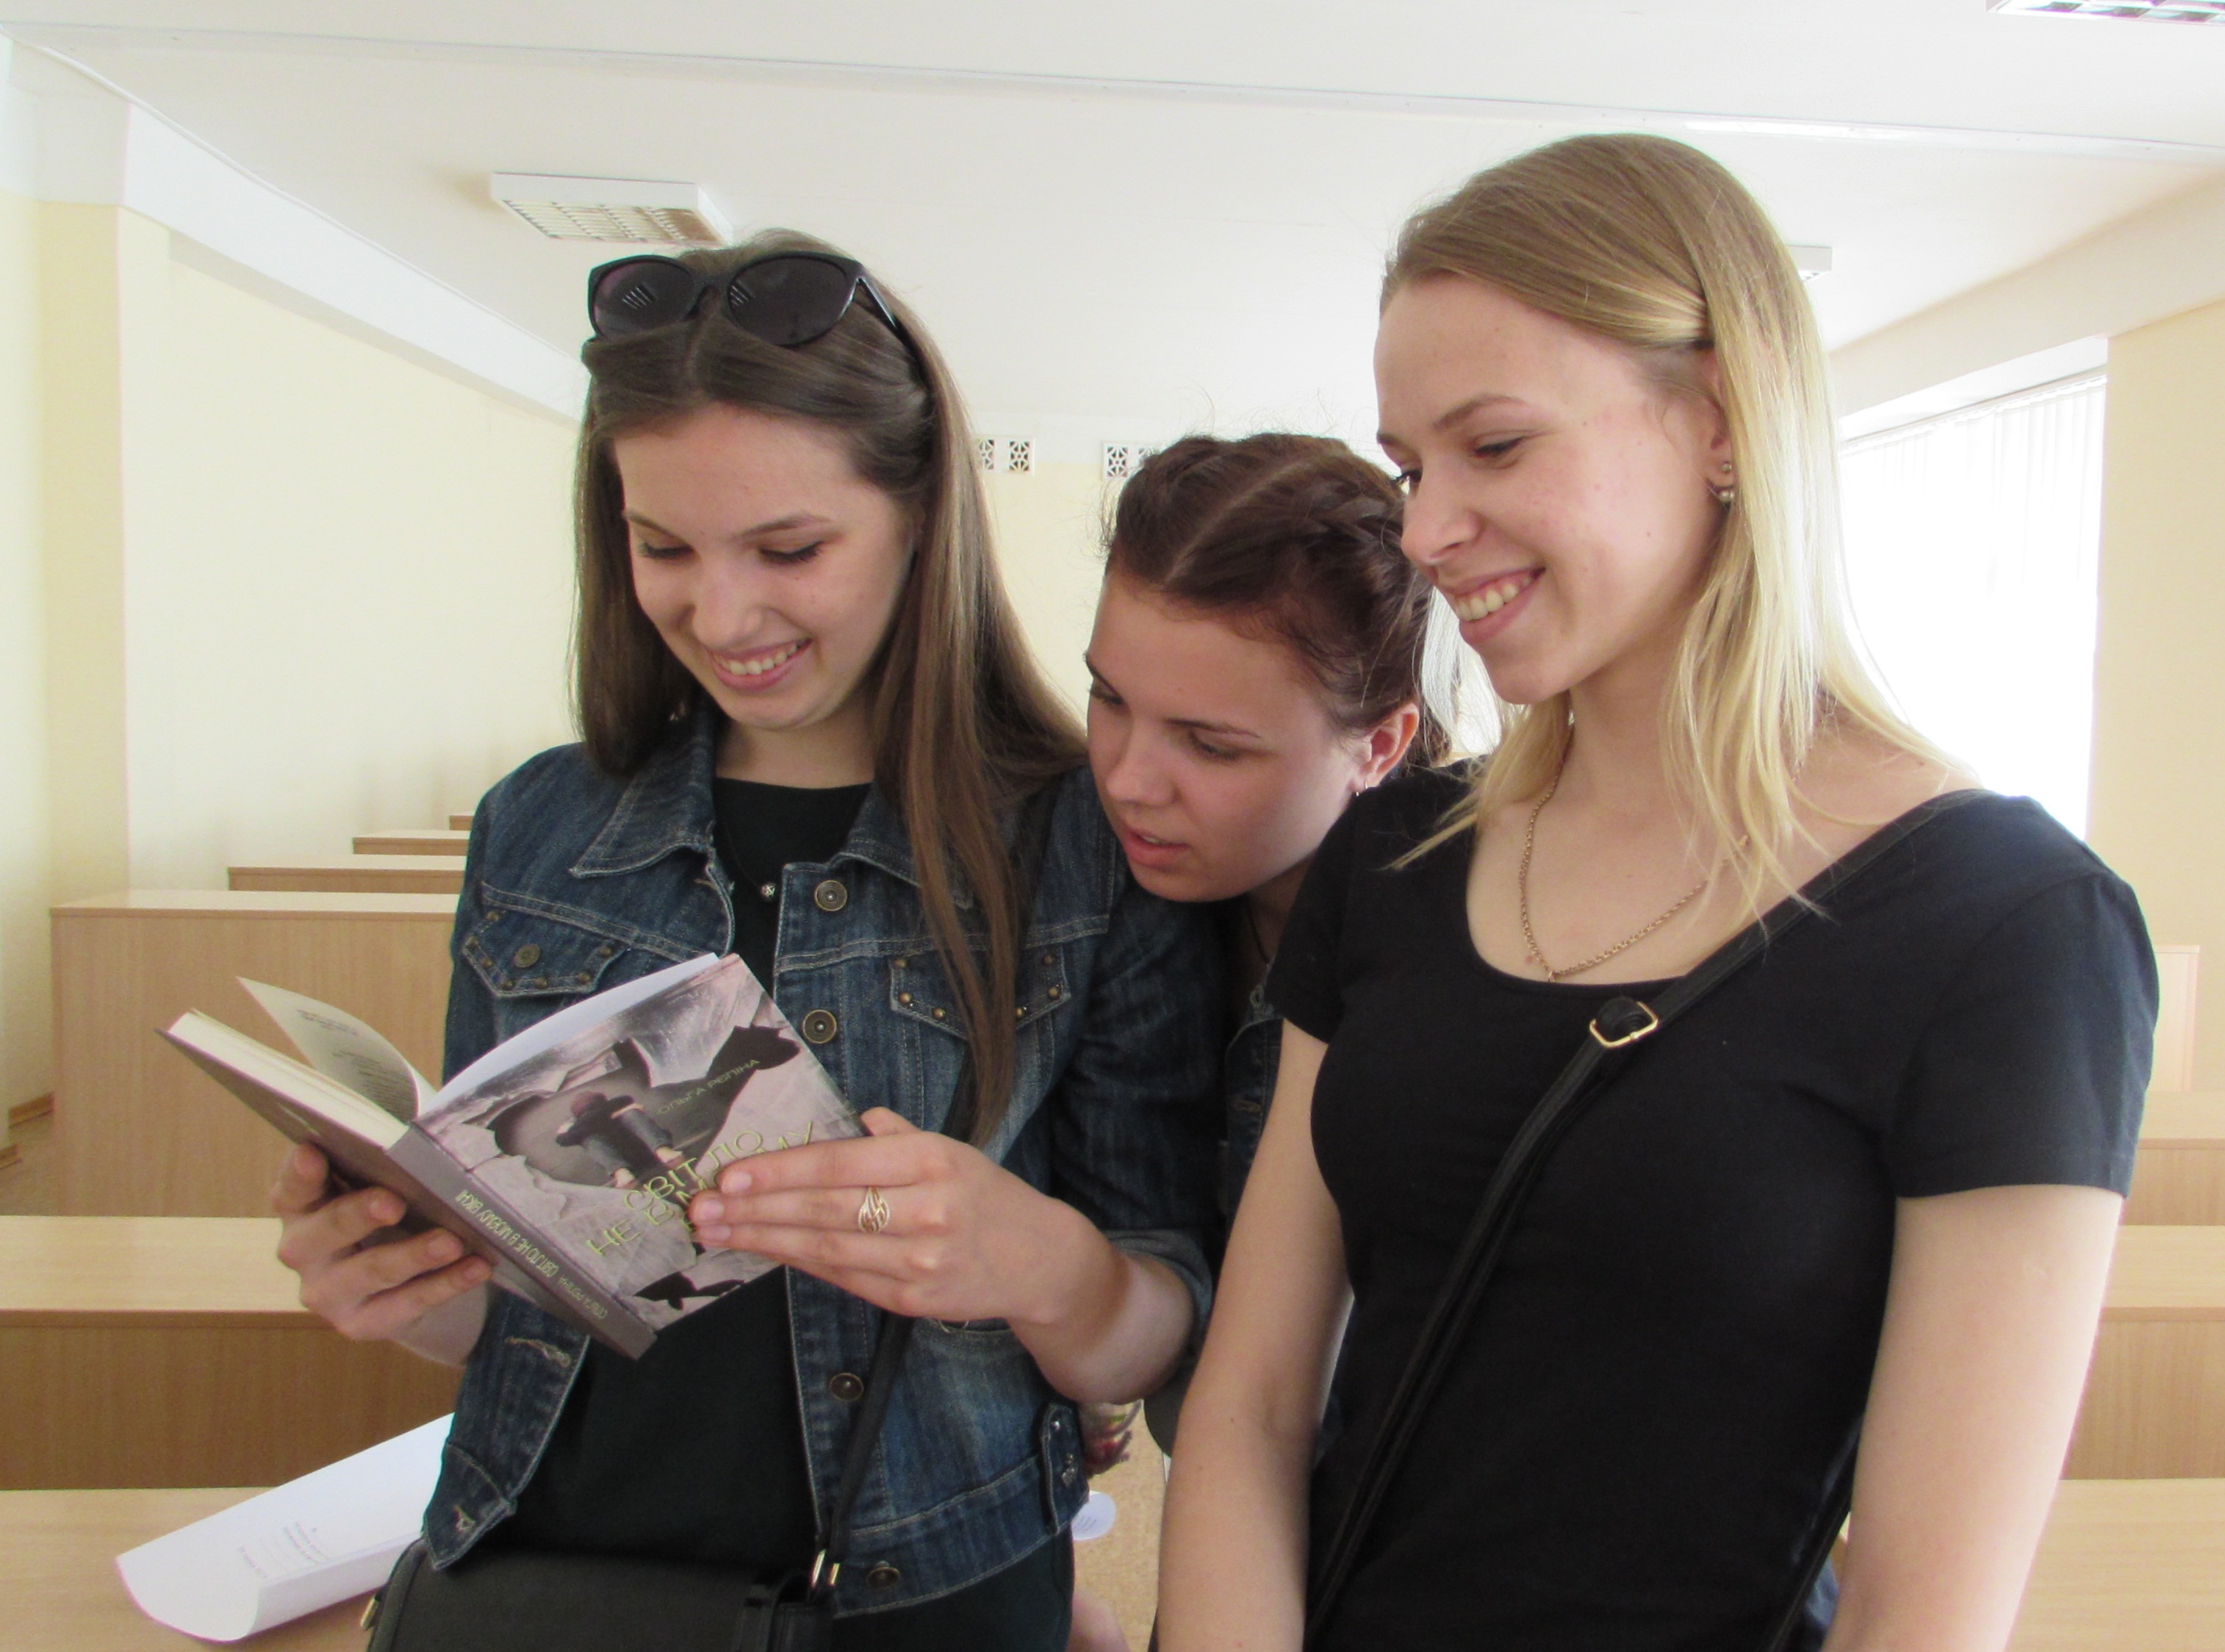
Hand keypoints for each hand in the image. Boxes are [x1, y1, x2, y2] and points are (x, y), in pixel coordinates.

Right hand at [271, 1144, 490, 1346]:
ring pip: (371, 1271)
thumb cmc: (380, 1219)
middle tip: (394, 1203)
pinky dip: (445, 1284)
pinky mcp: (359, 1323)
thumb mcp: (370, 1191)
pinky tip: (475, 1268)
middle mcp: (303, 1251)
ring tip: (451, 1242)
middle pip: (328, 1229)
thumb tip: (419, 1146)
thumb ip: (377, 1171)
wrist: (391, 1285)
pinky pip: (406, 1304)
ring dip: (413, 1255)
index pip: (292, 1188)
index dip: (299, 1173)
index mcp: (301, 1208)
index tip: (312, 1154)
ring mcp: (327, 1292)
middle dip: (360, 1214)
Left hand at [688, 1108, 1091, 1326]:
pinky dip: (798, 1264)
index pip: (839, 1164)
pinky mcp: (912, 1298)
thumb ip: (897, 1136)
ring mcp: (919, 1258)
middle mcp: (926, 1209)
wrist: (1038, 1259)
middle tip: (701, 1209)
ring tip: (717, 1232)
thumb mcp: (951, 1149)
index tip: (730, 1176)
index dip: (780, 1172)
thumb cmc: (985, 1195)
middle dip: (755, 1209)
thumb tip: (855, 1119)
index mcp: (931, 1159)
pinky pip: (842, 1277)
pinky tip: (765, 1252)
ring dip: (764, 1240)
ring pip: (825, 1248)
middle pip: (823, 1208)